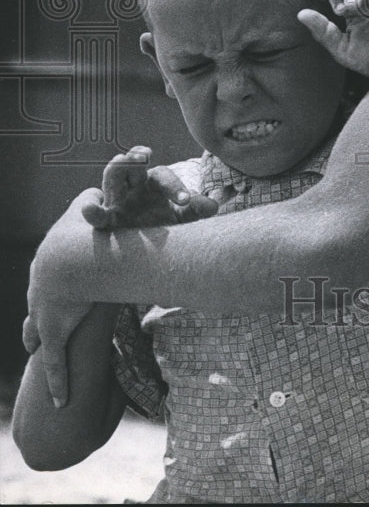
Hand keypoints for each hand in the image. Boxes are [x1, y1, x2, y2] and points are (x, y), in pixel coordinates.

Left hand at [24, 192, 101, 405]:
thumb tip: (141, 163)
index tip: (50, 282)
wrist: (74, 256)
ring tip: (30, 347)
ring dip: (35, 339)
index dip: (48, 278)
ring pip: (37, 329)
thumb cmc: (97, 231)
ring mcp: (44, 309)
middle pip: (37, 301)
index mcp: (55, 258)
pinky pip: (55, 363)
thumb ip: (122, 187)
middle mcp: (43, 286)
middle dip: (34, 312)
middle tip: (32, 324)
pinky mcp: (53, 331)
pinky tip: (58, 402)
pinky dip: (58, 382)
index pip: (48, 269)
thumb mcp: (109, 205)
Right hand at [82, 147, 217, 228]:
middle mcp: (134, 186)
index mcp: (154, 184)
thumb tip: (213, 205)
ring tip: (122, 160)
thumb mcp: (180, 219)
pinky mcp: (105, 219)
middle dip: (137, 156)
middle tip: (145, 155)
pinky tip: (89, 209)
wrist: (141, 250)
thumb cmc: (163, 226)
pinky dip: (91, 209)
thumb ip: (194, 211)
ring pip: (112, 175)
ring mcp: (116, 200)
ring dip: (117, 166)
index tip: (185, 201)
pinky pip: (96, 213)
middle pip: (134, 164)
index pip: (163, 177)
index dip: (174, 187)